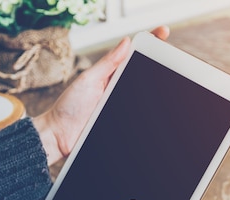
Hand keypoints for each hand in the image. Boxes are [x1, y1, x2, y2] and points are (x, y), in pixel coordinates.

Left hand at [34, 26, 169, 164]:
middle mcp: (119, 90)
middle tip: (170, 58)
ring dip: (156, 94)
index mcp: (111, 76)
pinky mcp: (123, 125)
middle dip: (159, 67)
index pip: (134, 57)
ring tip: (167, 83)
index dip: (150, 45)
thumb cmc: (68, 107)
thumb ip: (107, 63)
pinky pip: (140, 120)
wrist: (59, 136)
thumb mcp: (88, 80)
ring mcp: (122, 108)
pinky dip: (148, 119)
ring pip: (145, 99)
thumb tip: (126, 42)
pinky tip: (157, 114)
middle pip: (145, 76)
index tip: (162, 34)